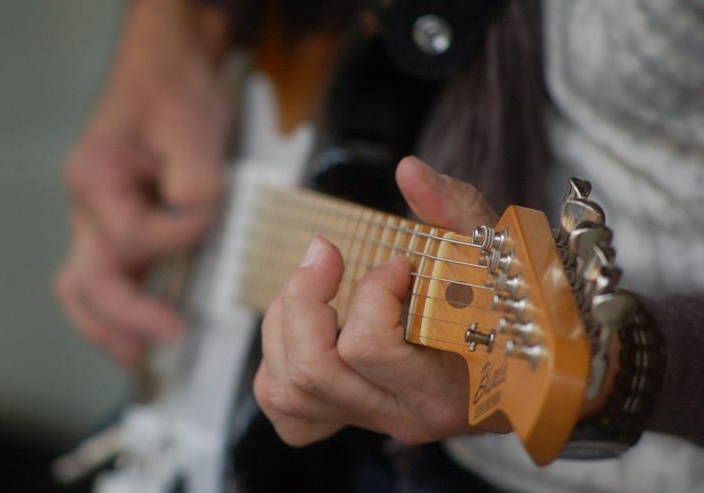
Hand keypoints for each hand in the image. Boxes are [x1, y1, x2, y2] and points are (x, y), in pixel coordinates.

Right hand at [55, 1, 230, 367]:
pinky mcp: (118, 221)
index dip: (177, 236)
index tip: (209, 220)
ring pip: (84, 286)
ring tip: (138, 356)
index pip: (134, 236)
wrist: (168, 69)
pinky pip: (107, 273)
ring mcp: (98, 216)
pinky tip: (139, 326)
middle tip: (163, 343)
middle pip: (87, 280)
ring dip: (108, 326)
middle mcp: (88, 205)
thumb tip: (198, 234)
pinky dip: (118, 307)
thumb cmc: (176, 93)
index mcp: (97, 180)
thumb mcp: (194, 133)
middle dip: (124, 319)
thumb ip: (196, 193)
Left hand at [254, 156, 498, 445]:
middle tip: (325, 255)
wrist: (529, 367)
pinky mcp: (352, 417)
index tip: (398, 263)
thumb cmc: (514, 309)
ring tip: (312, 287)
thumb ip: (454, 209)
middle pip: (313, 371)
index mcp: (444, 385)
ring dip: (283, 327)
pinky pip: (289, 413)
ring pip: (288, 393)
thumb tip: (408, 171)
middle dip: (304, 299)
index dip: (372, 290)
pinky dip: (277, 368)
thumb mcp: (496, 253)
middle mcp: (403, 413)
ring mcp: (373, 419)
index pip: (369, 347)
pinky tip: (300, 331)